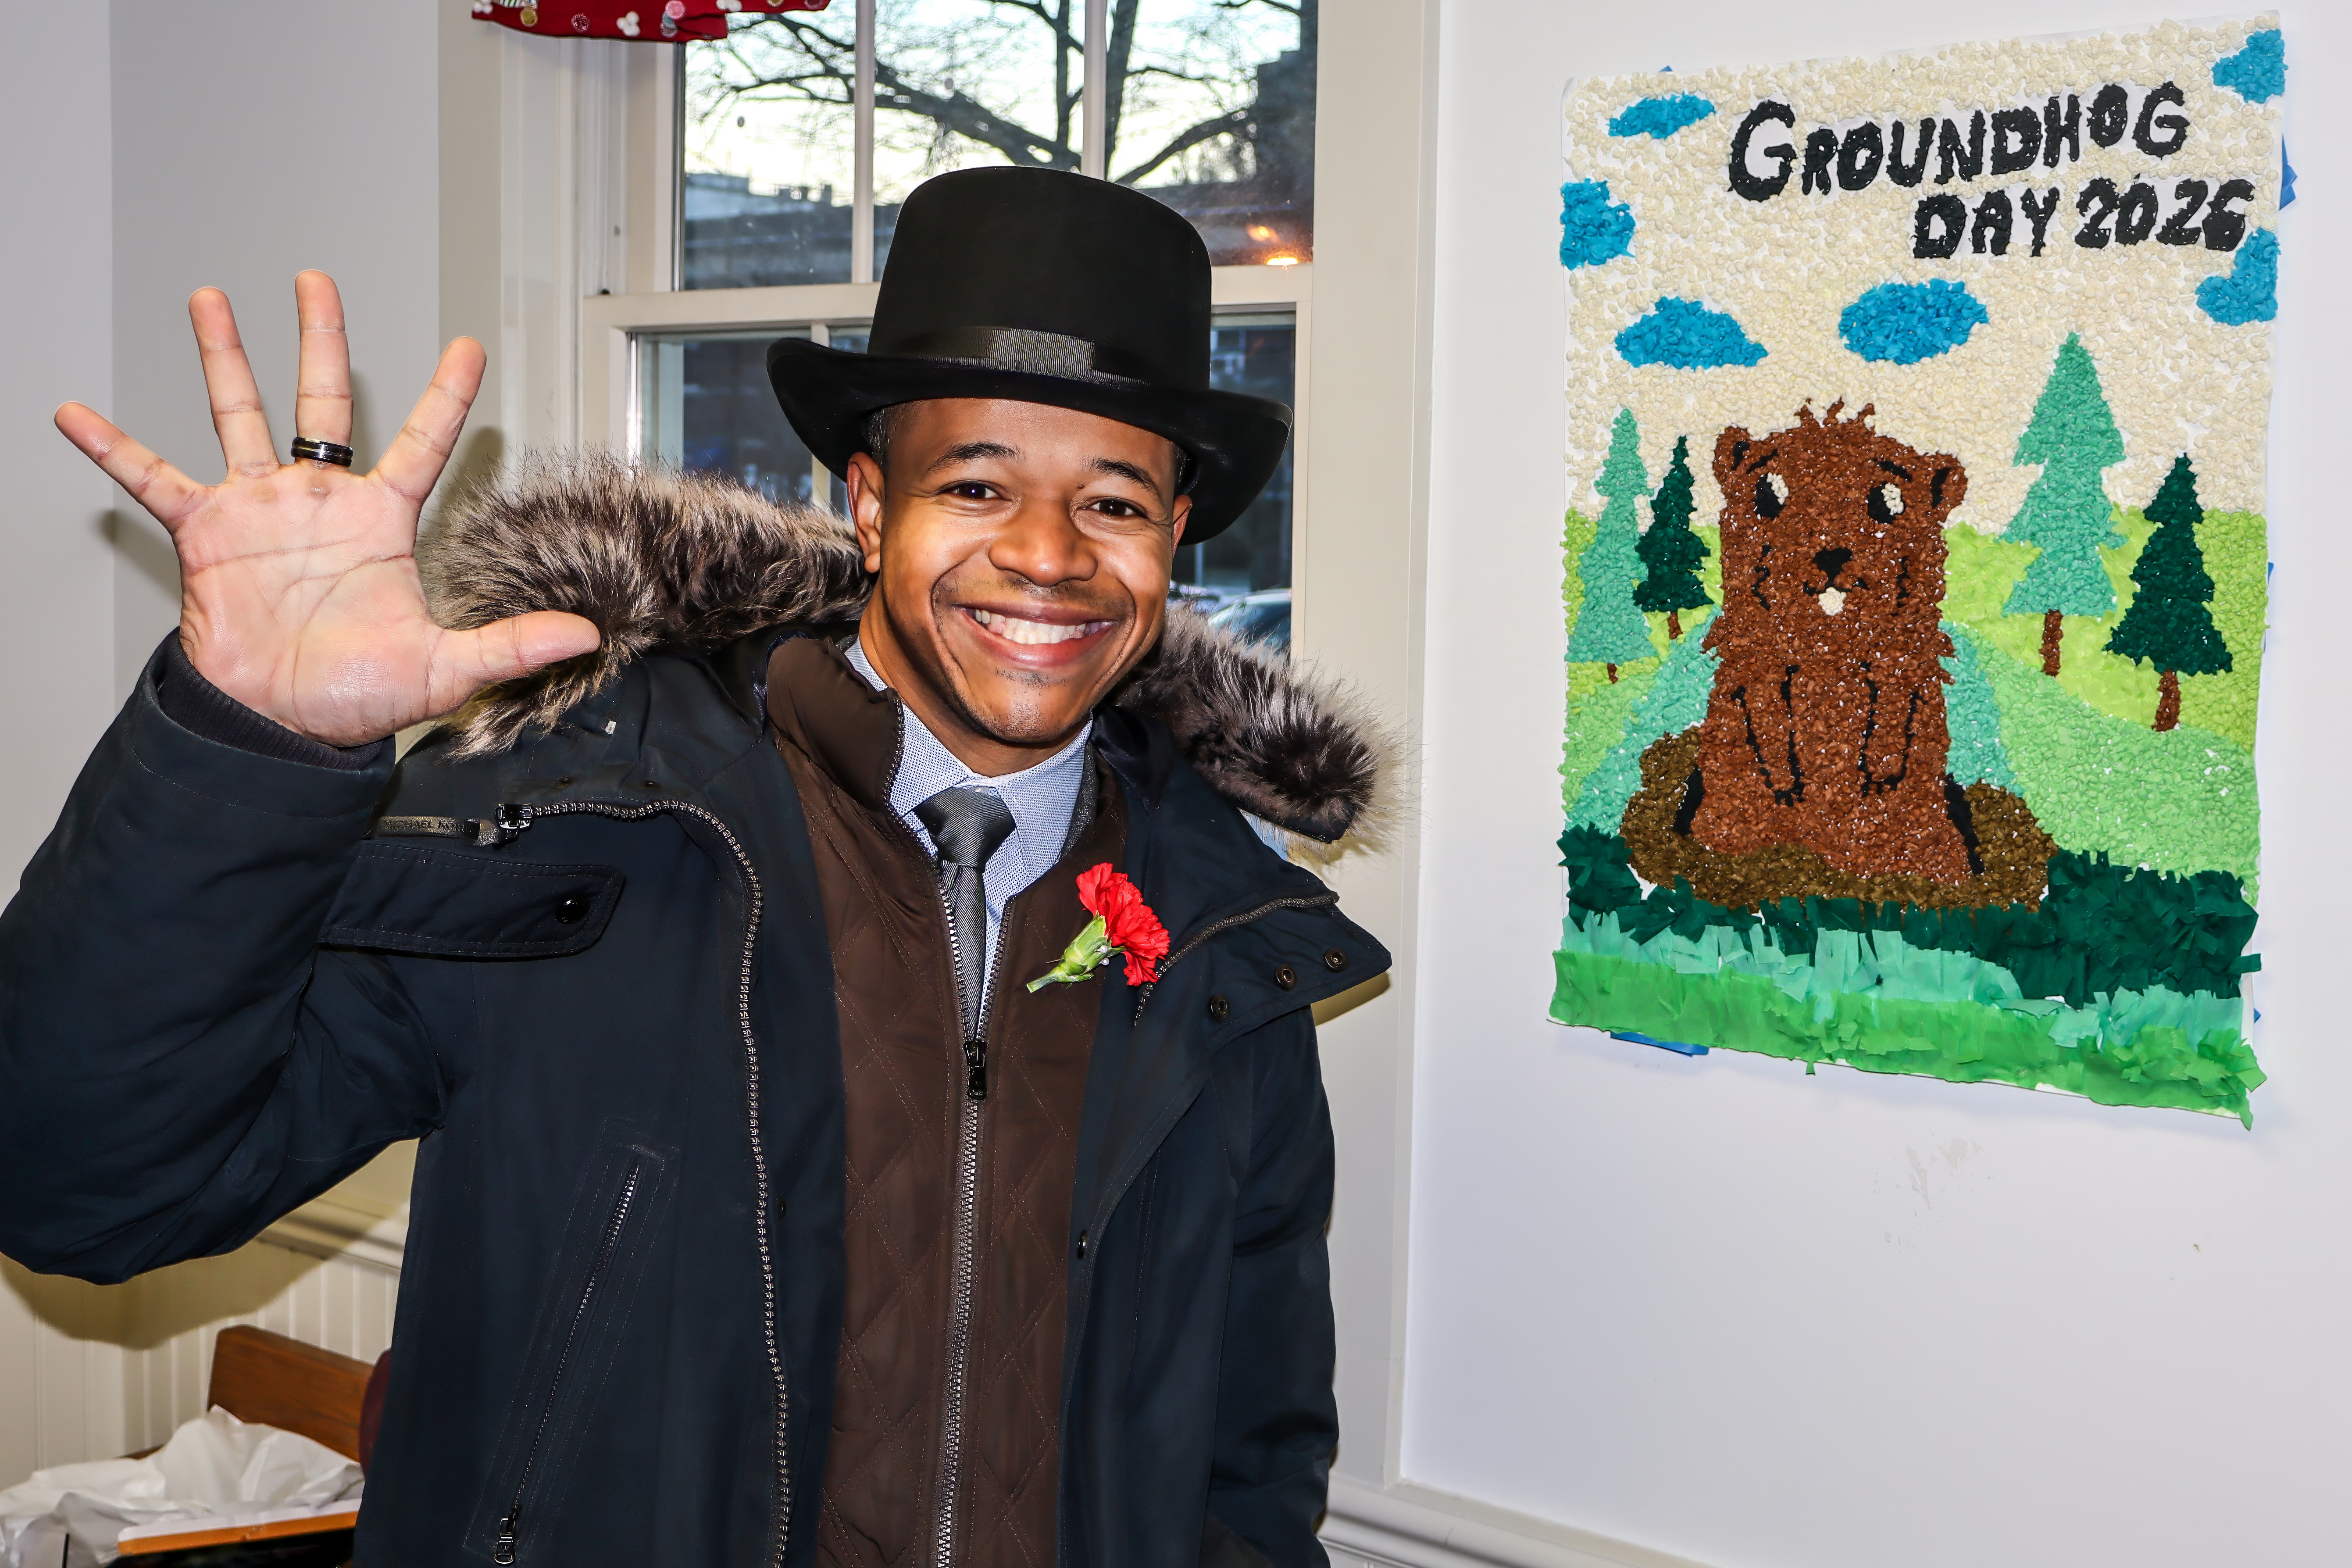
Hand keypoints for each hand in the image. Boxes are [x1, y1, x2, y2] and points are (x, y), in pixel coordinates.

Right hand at [56, 273, 600, 745]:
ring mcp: (261, 510)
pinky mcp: (207, 532)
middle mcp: (320, 502)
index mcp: (380, 523)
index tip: (468, 346)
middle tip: (317, 281)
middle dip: (322, 339)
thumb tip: (583, 636)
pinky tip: (77, 415)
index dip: (445, 395)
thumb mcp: (444, 669)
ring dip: (225, 358)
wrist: (282, 725)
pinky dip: (113, 448)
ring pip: (241, 414)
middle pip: (323, 401)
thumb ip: (511, 646)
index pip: (423, 442)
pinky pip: (153, 479)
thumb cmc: (353, 697)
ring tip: (210, 299)